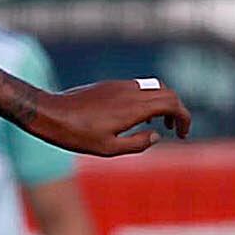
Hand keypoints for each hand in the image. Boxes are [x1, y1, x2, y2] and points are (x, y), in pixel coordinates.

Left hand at [34, 77, 192, 156]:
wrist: (50, 114)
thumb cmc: (77, 135)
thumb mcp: (109, 149)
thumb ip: (138, 144)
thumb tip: (157, 136)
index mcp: (134, 107)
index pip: (172, 104)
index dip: (184, 118)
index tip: (182, 134)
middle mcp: (129, 91)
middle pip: (167, 93)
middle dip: (177, 111)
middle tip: (175, 130)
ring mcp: (118, 85)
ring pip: (152, 88)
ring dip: (162, 104)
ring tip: (158, 125)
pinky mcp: (108, 85)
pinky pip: (137, 88)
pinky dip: (146, 100)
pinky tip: (136, 118)